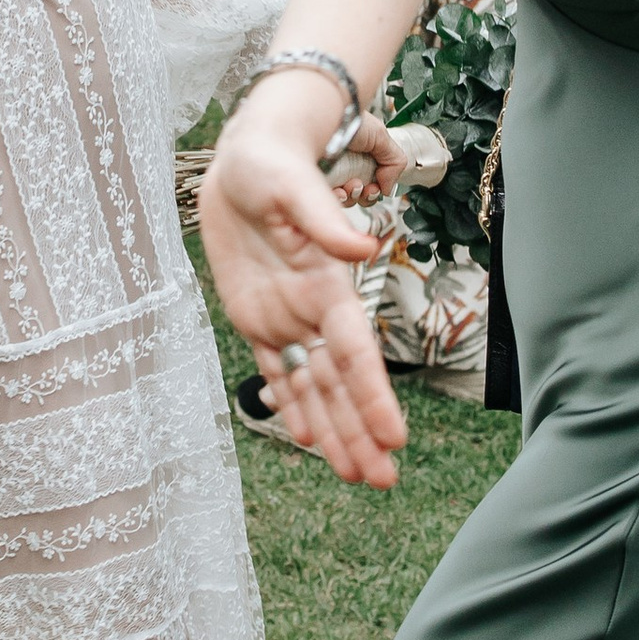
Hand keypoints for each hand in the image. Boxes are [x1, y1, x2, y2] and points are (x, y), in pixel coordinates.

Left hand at [200, 86, 406, 489]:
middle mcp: (311, 308)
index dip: (373, 395)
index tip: (395, 437)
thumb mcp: (291, 185)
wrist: (243, 157)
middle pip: (340, 382)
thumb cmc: (271, 163)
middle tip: (382, 482)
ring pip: (312, 385)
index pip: (355, 351)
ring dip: (333, 430)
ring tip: (355, 476)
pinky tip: (306, 437)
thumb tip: (362, 248)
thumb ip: (323, 219)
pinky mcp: (254, 315)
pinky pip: (275, 368)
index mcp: (326, 283)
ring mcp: (284, 315)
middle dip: (359, 431)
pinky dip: (289, 402)